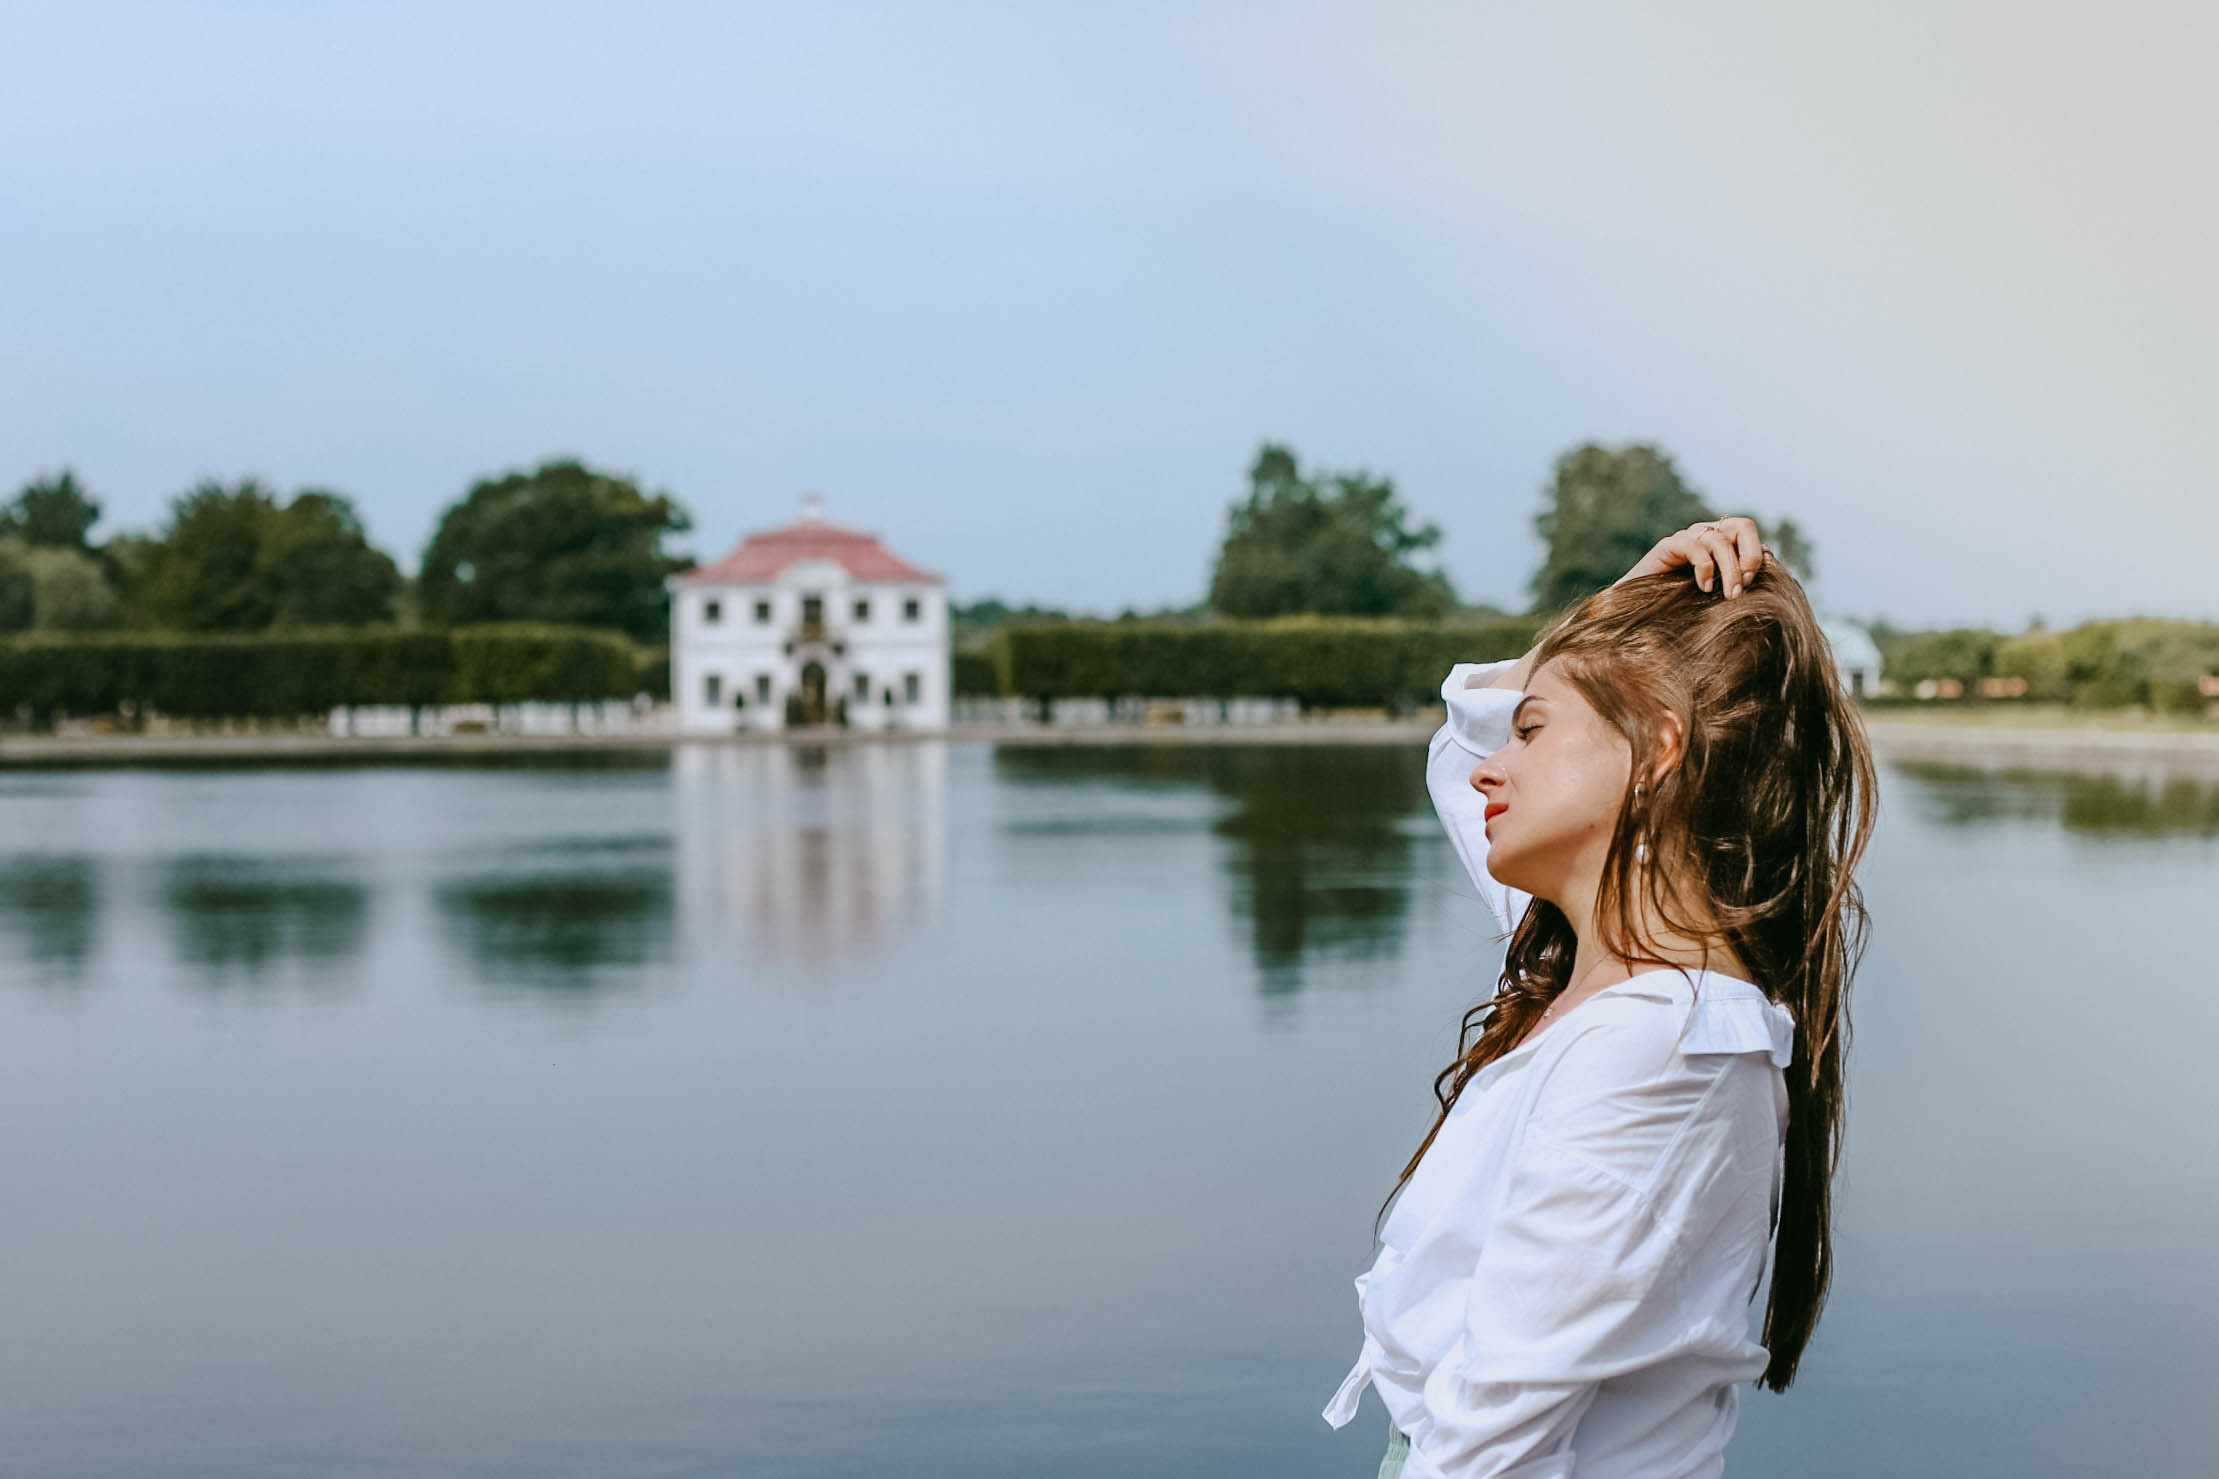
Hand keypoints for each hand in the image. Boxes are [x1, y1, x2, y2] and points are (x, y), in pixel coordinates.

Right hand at [1615, 516, 1767, 597]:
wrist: (1638, 613)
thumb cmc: (1681, 610)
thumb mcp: (1718, 599)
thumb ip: (1738, 588)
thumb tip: (1772, 593)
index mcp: (1722, 544)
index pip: (1749, 533)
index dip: (1756, 556)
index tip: (1750, 585)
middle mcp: (1706, 536)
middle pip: (1742, 526)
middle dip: (1749, 555)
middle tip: (1744, 585)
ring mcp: (1687, 539)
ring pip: (1720, 541)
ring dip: (1729, 571)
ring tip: (1727, 596)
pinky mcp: (1668, 546)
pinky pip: (1695, 546)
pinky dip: (1704, 567)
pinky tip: (1703, 588)